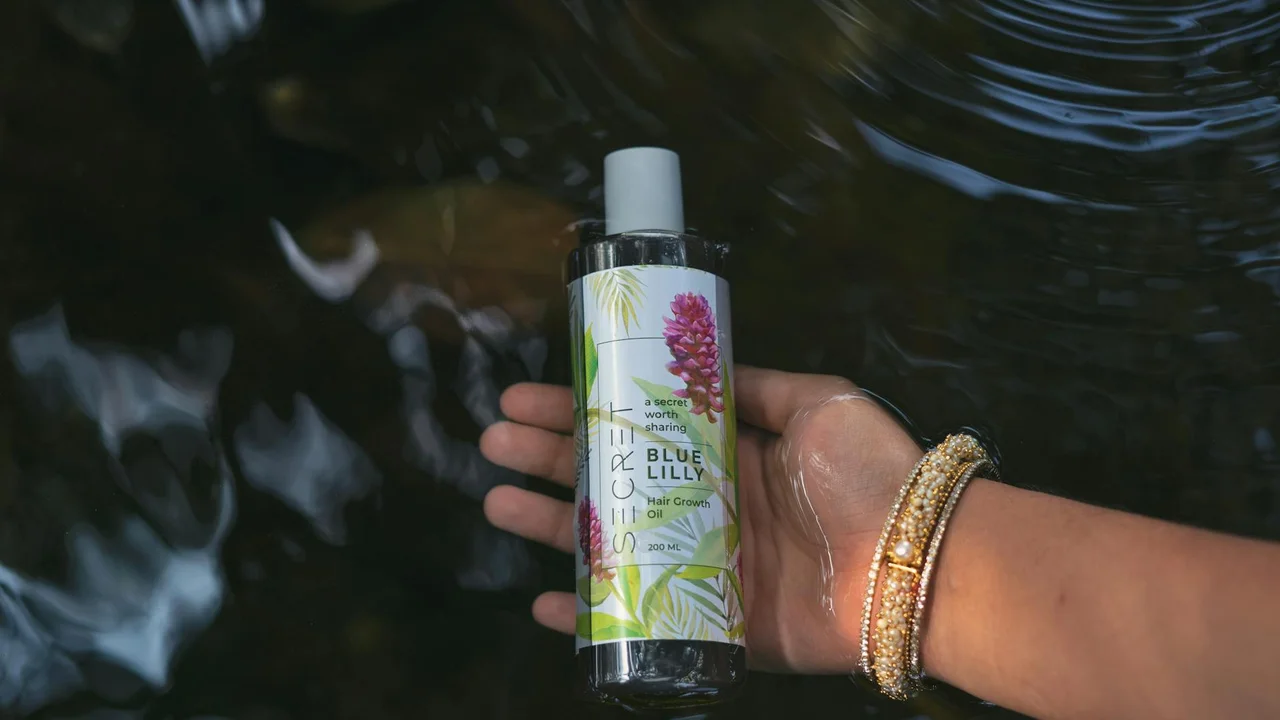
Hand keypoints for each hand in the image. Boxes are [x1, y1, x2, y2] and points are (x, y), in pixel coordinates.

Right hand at [479, 365, 923, 672]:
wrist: (922, 559)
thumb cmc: (871, 472)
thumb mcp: (820, 400)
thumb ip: (761, 386)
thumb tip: (707, 359)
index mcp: (729, 455)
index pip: (639, 428)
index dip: (586, 411)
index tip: (533, 395)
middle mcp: (708, 508)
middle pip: (613, 480)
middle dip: (551, 458)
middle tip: (494, 440)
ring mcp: (706, 567)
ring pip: (613, 543)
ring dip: (552, 524)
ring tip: (495, 498)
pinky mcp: (716, 624)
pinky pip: (641, 619)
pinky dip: (591, 616)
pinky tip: (546, 600)